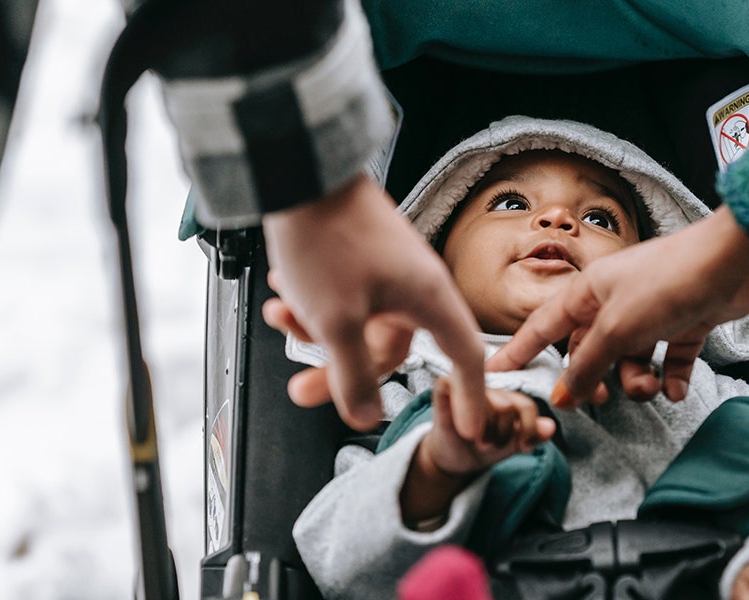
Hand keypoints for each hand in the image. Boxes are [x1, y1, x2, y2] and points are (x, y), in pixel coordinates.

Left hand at [261, 174, 487, 436]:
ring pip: (358, 323)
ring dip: (315, 330)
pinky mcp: (361, 255)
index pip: (464, 358)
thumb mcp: (336, 321)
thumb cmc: (326, 237)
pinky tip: (282, 292)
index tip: (468, 428)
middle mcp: (415, 284)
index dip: (469, 397)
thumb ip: (352, 376)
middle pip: (389, 349)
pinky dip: (313, 302)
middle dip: (340, 371)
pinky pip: (344, 297)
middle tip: (302, 390)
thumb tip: (366, 416)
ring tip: (279, 317)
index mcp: (429, 298)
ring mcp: (388, 268)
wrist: (301, 169)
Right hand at [401, 377, 555, 522]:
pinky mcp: (443, 390)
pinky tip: (461, 425)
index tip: (523, 447)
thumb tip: (550, 427)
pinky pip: (450, 385)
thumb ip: (532, 434)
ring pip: (485, 404)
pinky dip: (457, 406)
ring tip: (477, 441)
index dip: (528, 429)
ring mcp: (465, 386)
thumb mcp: (512, 445)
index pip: (526, 406)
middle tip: (491, 446)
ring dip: (484, 432)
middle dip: (502, 435)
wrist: (453, 459)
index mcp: (507, 397)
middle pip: (507, 407)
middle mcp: (488, 388)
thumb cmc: (484, 448)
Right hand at [486, 207, 748, 407]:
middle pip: (590, 350)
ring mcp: (652, 311)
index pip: (543, 326)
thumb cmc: (669, 281)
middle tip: (601, 401)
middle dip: (595, 378)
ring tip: (652, 386)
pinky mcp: (685, 321)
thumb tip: (563, 395)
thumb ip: (587, 365)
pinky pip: (668, 359)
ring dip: (638, 381)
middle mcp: (616, 300)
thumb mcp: (617, 329)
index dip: (520, 350)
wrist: (732, 264)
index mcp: (589, 291)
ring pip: (631, 359)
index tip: (498, 372)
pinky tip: (676, 389)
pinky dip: (671, 377)